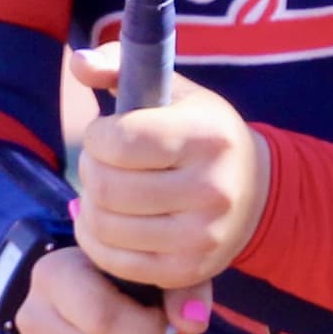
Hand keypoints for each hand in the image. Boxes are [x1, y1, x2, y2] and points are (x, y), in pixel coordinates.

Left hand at [70, 46, 271, 292]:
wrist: (255, 192)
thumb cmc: (200, 132)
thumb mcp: (173, 91)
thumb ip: (120, 66)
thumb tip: (77, 63)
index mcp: (208, 136)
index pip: (123, 141)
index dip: (97, 136)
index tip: (105, 133)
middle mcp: (211, 188)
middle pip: (109, 188)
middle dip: (90, 172)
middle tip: (101, 164)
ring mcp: (202, 236)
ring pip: (107, 227)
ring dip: (90, 207)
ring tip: (104, 191)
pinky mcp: (187, 270)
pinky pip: (115, 261)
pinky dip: (96, 240)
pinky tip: (107, 221)